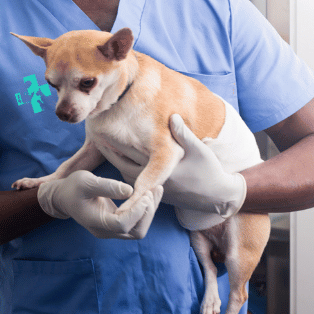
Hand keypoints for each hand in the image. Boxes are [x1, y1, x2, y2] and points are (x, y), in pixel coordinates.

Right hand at [37, 170, 162, 238]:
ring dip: (150, 211)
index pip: (123, 224)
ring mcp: (112, 230)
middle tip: (153, 189)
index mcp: (97, 222)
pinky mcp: (117, 224)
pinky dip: (146, 209)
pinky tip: (151, 193)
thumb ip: (107, 186)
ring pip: (139, 229)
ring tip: (156, 189)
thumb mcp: (86, 181)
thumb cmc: (72, 187)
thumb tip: (130, 191)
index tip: (145, 194)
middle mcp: (106, 231)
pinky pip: (136, 222)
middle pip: (136, 231)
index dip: (137, 211)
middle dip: (148, 212)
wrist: (64, 197)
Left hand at [103, 115, 246, 229]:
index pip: (131, 155)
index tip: (100, 132)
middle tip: (95, 134)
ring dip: (116, 158)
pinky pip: (134, 180)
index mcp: (161, 171)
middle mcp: (154, 182)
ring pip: (127, 174)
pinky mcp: (157, 193)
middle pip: (123, 164)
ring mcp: (154, 190)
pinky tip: (118, 156)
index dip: (115, 142)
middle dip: (110, 150)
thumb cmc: (209, 170)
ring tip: (103, 142)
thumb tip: (172, 116)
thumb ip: (183, 134)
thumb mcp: (199, 149)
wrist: (218, 197)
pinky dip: (125, 167)